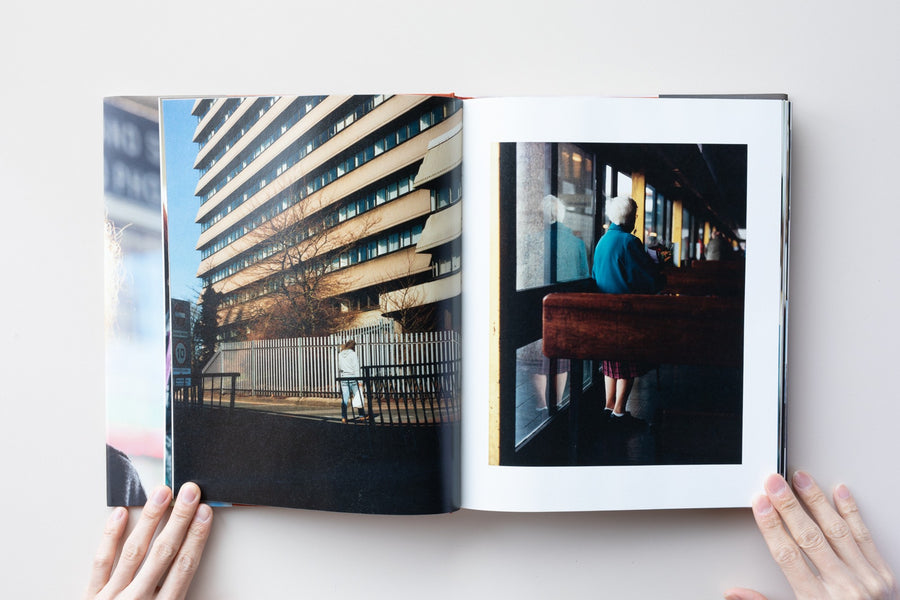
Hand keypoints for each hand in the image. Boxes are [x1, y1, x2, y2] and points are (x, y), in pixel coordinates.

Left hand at [86, 482, 212, 599]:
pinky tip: (119, 515)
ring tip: (162, 494)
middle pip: (163, 553)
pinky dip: (109, 537)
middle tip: (190, 493)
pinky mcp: (88, 598)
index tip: (206, 514)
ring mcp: (111, 598)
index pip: (184, 567)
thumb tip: (202, 578)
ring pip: (133, 551)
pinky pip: (99, 563)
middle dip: (179, 520)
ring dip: (150, 519)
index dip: (197, 537)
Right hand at [726, 472, 896, 599]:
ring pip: (837, 531)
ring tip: (801, 479)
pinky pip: (865, 537)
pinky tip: (840, 493)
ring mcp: (867, 579)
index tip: (760, 505)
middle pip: (810, 538)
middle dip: (788, 506)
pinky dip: (852, 512)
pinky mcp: (884, 574)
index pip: (788, 556)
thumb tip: (735, 593)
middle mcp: (845, 588)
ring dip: (816, 501)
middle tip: (774, 483)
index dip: (771, 527)